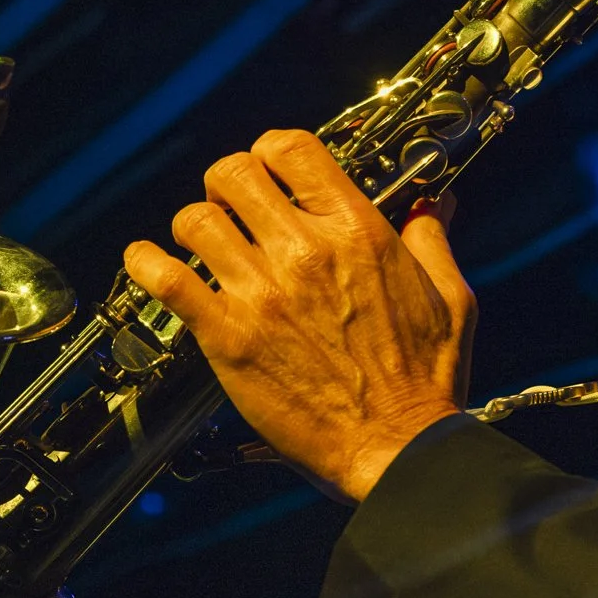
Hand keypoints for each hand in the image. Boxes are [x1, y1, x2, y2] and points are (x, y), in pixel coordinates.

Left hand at [124, 130, 476, 502]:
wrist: (398, 449)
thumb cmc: (427, 383)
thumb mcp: (451, 298)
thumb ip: (433, 241)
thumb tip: (434, 204)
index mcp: (358, 233)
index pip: (291, 149)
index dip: (272, 152)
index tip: (270, 169)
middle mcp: (305, 252)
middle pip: (234, 173)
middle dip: (228, 184)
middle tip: (234, 208)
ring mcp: (262, 293)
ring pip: (195, 220)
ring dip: (194, 226)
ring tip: (204, 243)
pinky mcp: (229, 337)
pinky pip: (166, 279)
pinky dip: (145, 263)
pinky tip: (147, 261)